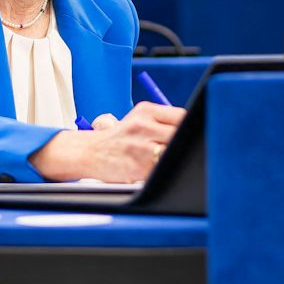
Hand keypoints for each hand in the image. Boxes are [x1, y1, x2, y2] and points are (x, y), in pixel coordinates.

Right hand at [32, 102, 186, 183]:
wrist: (90, 152)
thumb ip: (163, 121)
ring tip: (169, 161)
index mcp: (145, 111)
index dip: (190, 128)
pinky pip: (161, 170)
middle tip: (185, 151)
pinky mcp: (136, 168)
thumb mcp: (138, 119)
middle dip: (184, 145)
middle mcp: (142, 126)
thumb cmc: (119, 138)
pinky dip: (164, 172)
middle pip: (179, 135)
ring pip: (172, 154)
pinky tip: (159, 171)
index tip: (193, 135)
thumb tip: (193, 129)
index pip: (181, 116)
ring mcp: (139, 148)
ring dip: (174, 159)